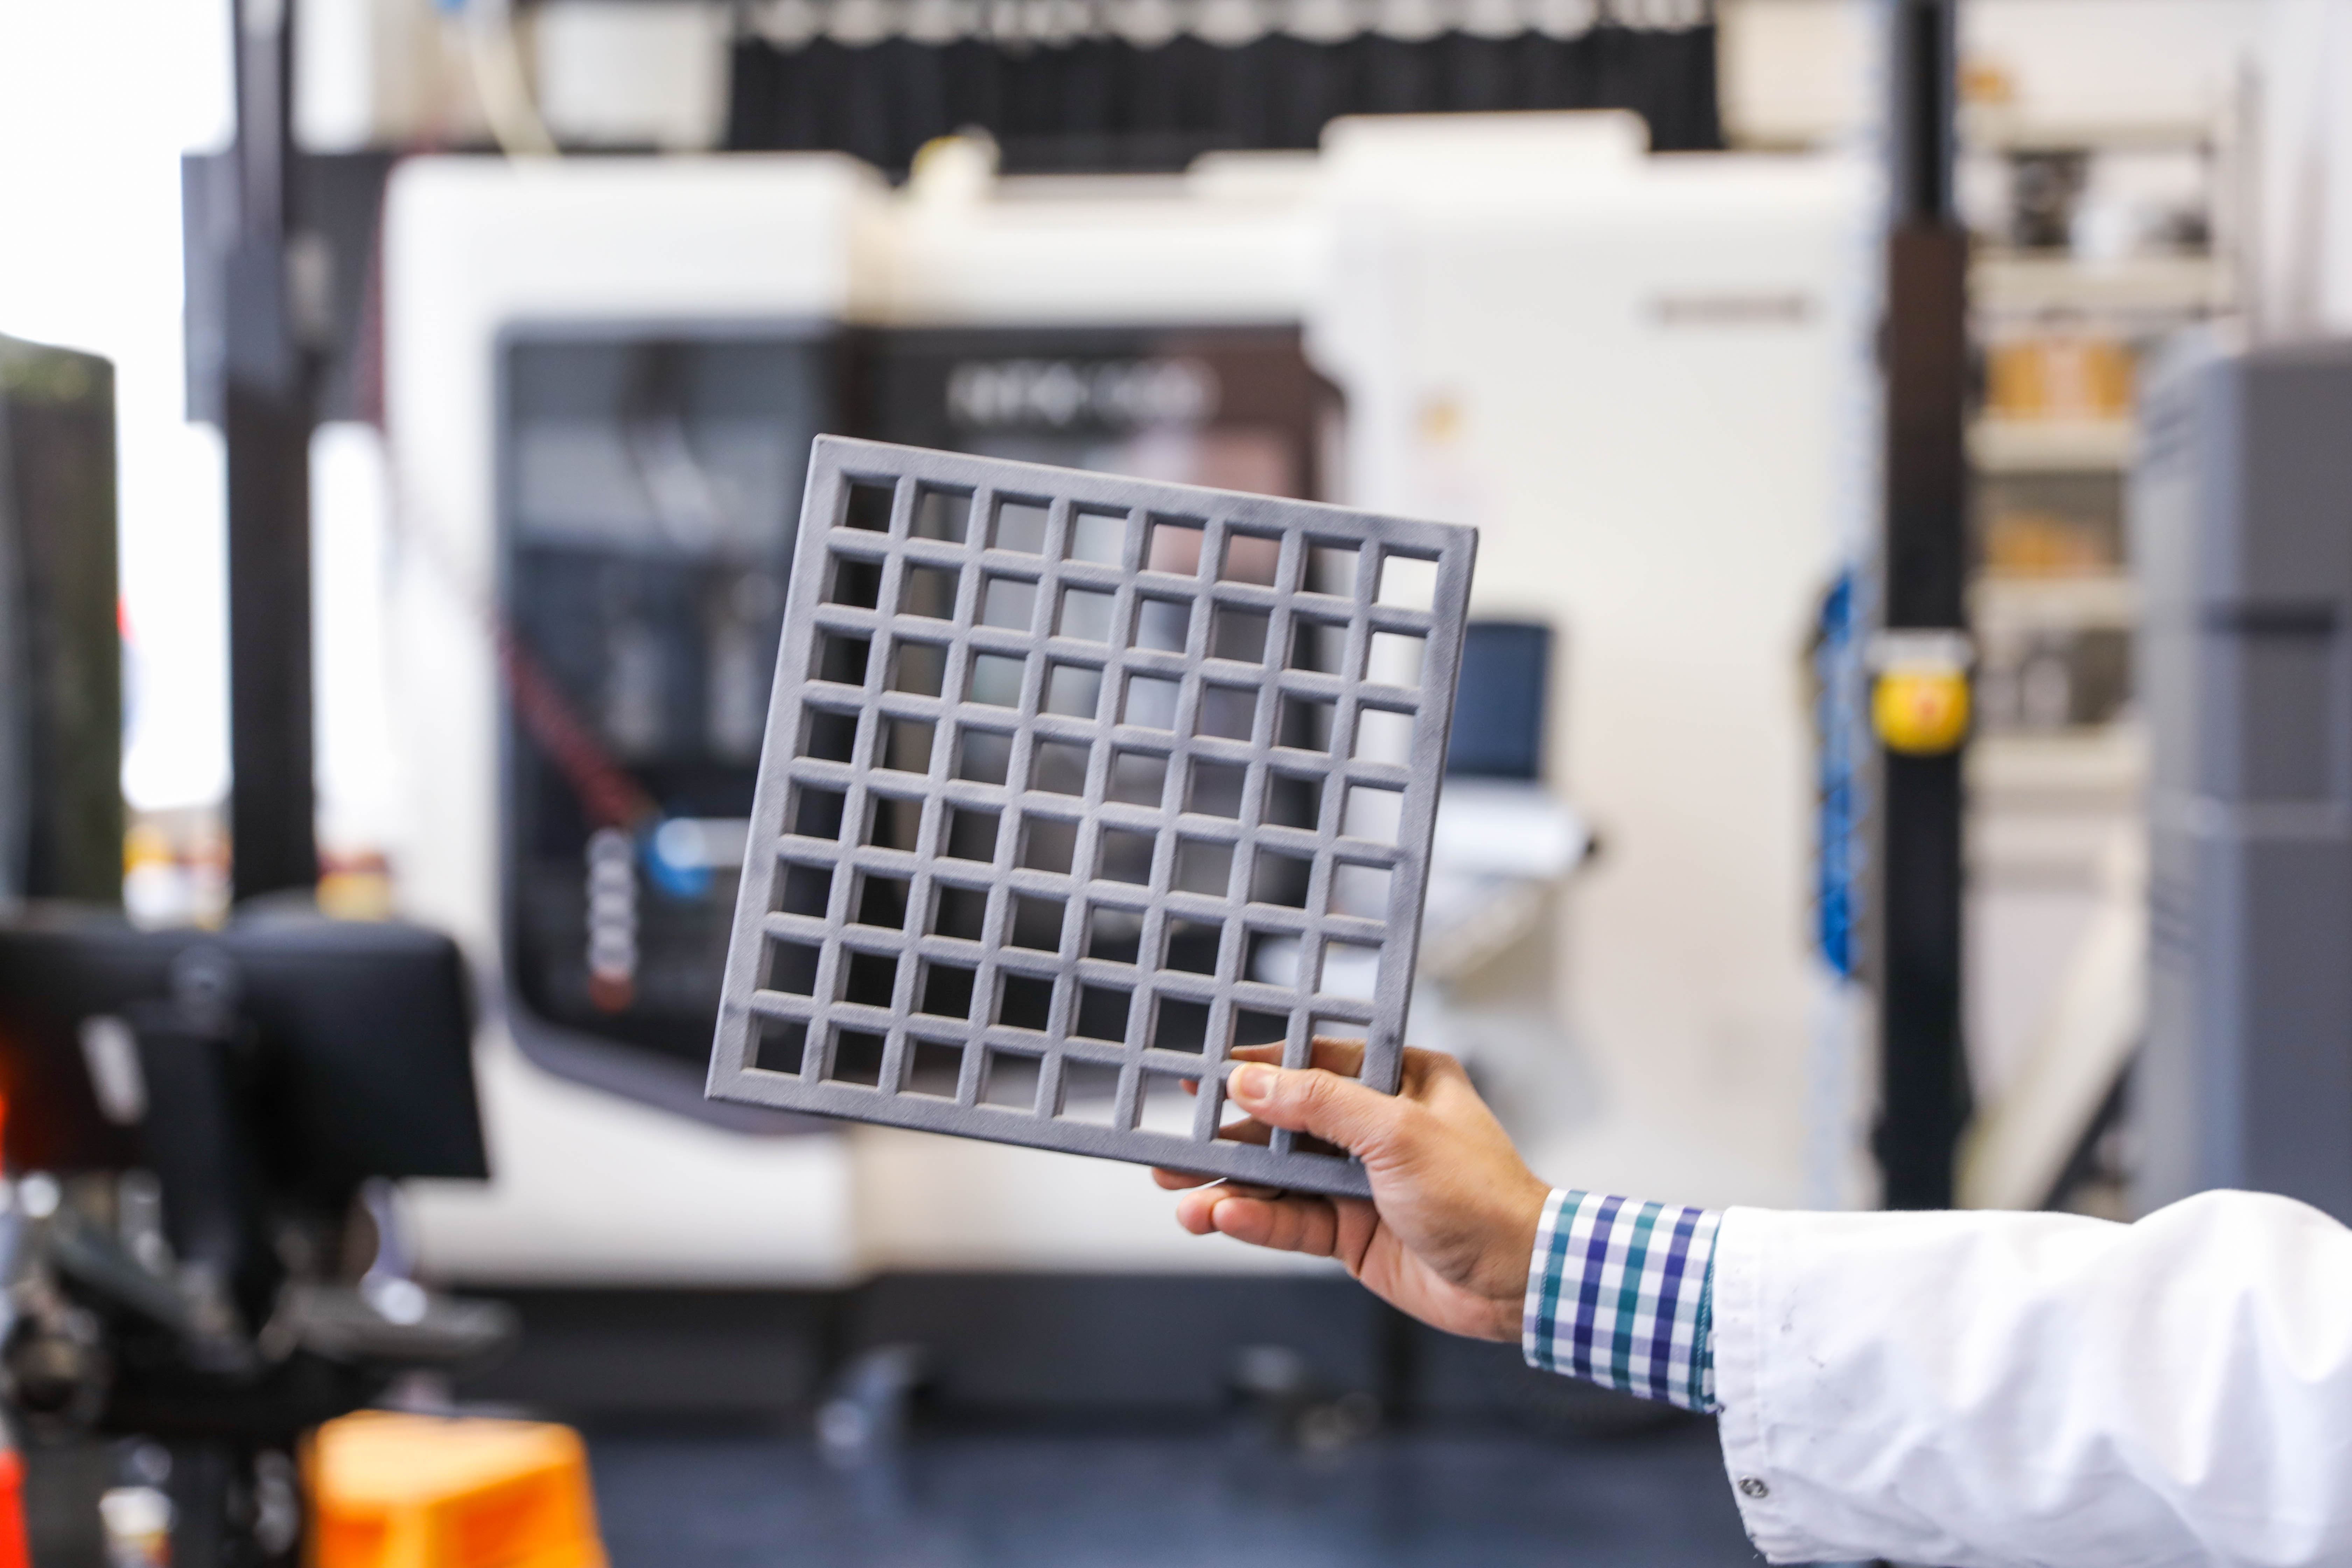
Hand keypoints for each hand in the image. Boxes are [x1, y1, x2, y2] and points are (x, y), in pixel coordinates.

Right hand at [1153, 1040, 1550, 1342]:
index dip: (1257, 1070)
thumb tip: (1251, 1082)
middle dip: (1228, 1140)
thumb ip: (1318, 1104)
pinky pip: (1293, 1221)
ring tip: (1183, 1197)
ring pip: (1280, 1178)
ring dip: (1231, 1187)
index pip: (1314, 1062)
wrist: (1519, 1281)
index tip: (1203, 1077)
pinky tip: (1223, 1217)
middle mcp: (1377, 1127)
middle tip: (1172, 1148)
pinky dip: (1256, 1219)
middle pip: (1285, 1125)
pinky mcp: (1353, 1231)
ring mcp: (1362, 1181)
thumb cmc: (1480, 1195)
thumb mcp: (1395, 1132)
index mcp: (1400, 1081)